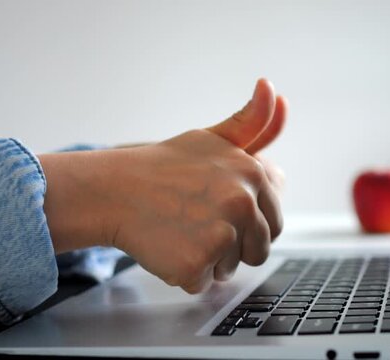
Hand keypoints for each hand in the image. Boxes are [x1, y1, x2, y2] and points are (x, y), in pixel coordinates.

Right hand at [39, 79, 287, 292]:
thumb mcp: (214, 139)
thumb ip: (253, 123)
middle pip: (259, 248)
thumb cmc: (165, 166)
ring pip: (232, 268)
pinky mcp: (195, 263)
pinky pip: (203, 283)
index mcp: (254, 173)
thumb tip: (272, 88)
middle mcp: (243, 202)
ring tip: (182, 230)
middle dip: (233, 244)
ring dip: (209, 260)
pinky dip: (184, 273)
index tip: (217, 206)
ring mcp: (220, 234)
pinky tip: (167, 245)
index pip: (275, 220)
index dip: (248, 220)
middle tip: (197, 221)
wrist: (114, 189)